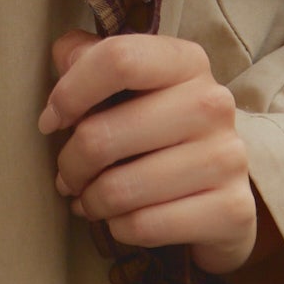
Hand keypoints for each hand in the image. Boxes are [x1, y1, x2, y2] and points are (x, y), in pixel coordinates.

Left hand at [38, 30, 260, 278]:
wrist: (222, 191)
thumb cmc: (160, 131)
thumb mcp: (131, 88)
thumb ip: (92, 60)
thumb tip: (63, 55)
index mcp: (187, 63)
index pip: (117, 59)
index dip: (69, 93)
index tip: (52, 121)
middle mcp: (213, 104)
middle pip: (101, 135)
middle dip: (70, 164)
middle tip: (68, 176)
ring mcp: (228, 158)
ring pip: (118, 189)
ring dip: (91, 201)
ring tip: (91, 200)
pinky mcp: (232, 210)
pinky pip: (144, 226)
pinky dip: (119, 228)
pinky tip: (122, 220)